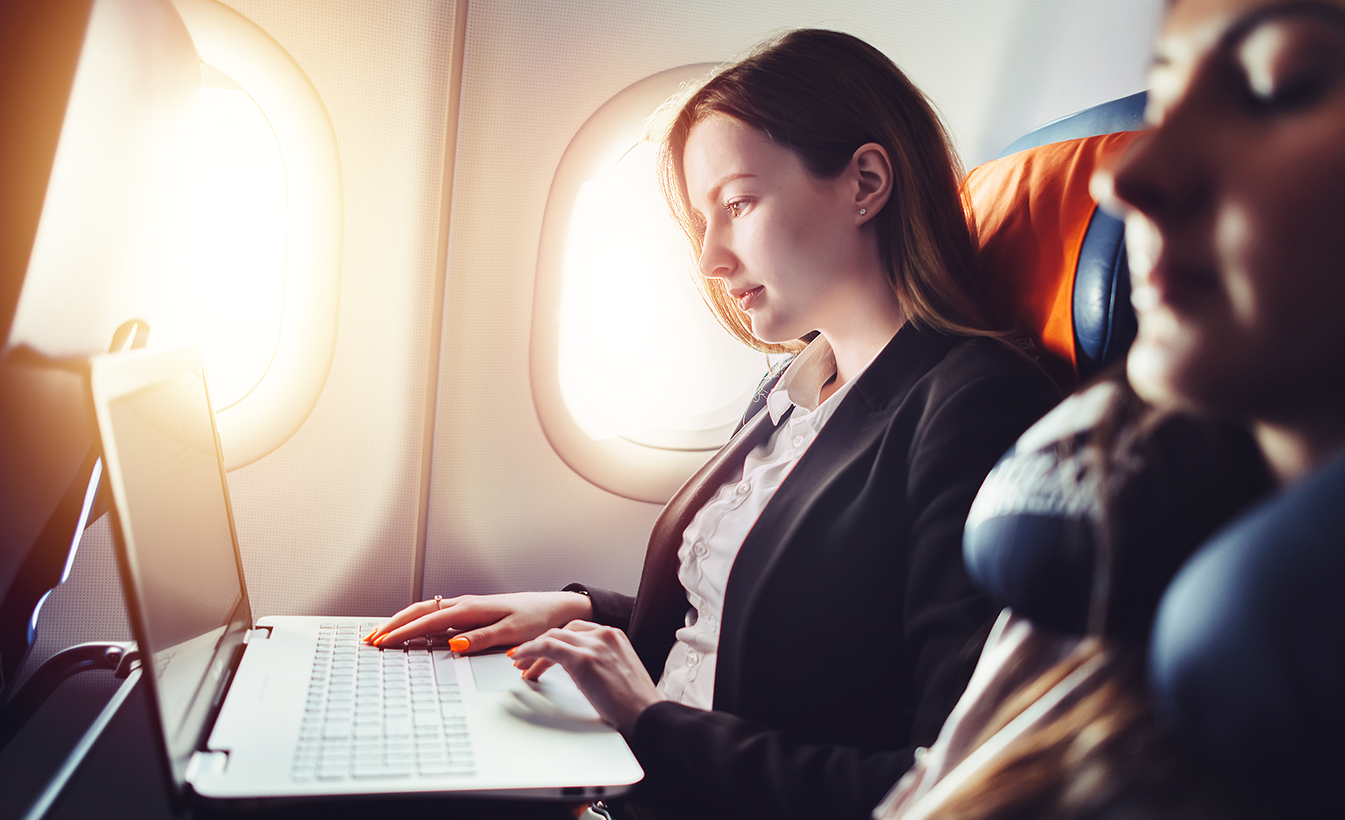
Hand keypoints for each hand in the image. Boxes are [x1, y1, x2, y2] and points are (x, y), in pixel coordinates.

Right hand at [364, 591, 592, 652]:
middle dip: (392, 625)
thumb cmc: (537, 619)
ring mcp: (466, 607)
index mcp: (471, 609)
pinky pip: (436, 615)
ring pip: (425, 611)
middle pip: (419, 611)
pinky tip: (409, 630)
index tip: (382, 642)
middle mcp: (465, 605)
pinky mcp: (470, 612)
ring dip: (401, 621)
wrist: (555, 608)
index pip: (428, 620)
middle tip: (369, 639)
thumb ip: (482, 638)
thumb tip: (453, 645)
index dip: (403, 631)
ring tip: (381, 634)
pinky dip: (417, 621)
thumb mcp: (513, 632)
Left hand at [507, 621, 664, 733]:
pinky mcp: (583, 658)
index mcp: (615, 637)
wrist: (647, 716)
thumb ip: (601, 665)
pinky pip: (548, 647)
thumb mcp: (619, 674)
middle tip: (525, 659)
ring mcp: (594, 645)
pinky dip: (530, 651)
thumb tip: (580, 675)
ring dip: (532, 650)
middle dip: (542, 644)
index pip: (577, 631)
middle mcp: (605, 635)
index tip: (543, 652)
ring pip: (553, 637)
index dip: (556, 641)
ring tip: (520, 665)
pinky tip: (521, 659)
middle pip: (563, 632)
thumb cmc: (636, 705)